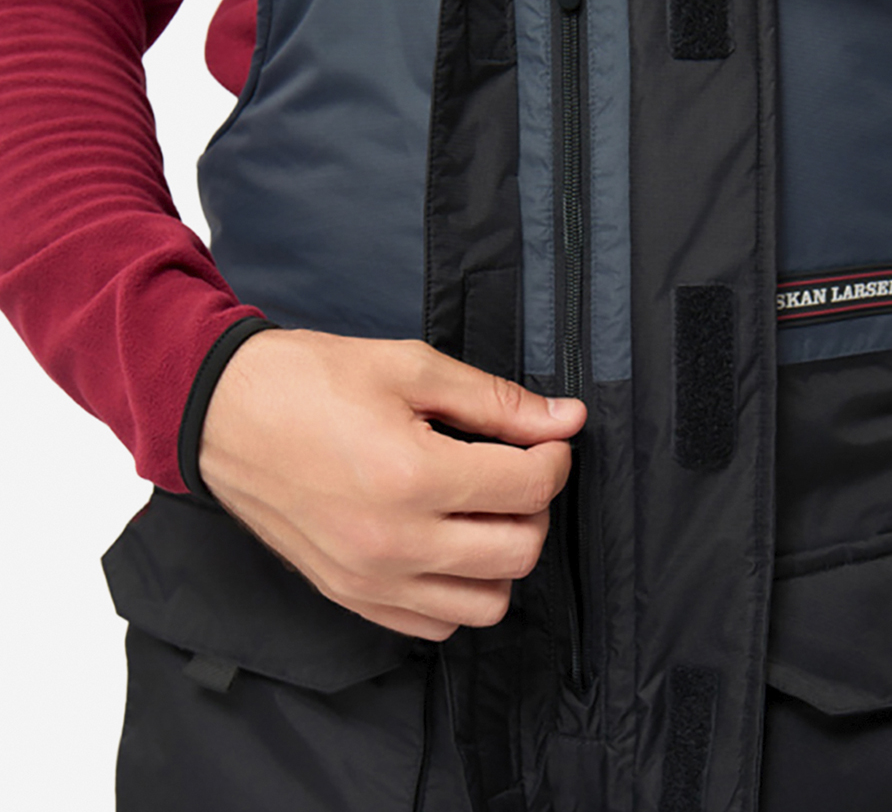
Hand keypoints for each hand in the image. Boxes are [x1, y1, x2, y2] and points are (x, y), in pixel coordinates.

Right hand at [199, 328, 585, 640]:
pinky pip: (434, 625)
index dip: (554, 456)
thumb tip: (567, 419)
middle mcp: (393, 543)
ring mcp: (368, 580)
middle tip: (517, 468)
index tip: (546, 437)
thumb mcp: (411, 368)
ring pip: (486, 604)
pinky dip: (458, 591)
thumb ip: (496, 400)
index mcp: (412, 477)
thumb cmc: (310, 380)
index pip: (529, 488)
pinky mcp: (348, 596)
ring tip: (483, 508)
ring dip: (503, 556)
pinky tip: (447, 542)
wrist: (222, 413)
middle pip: (519, 551)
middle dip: (536, 505)